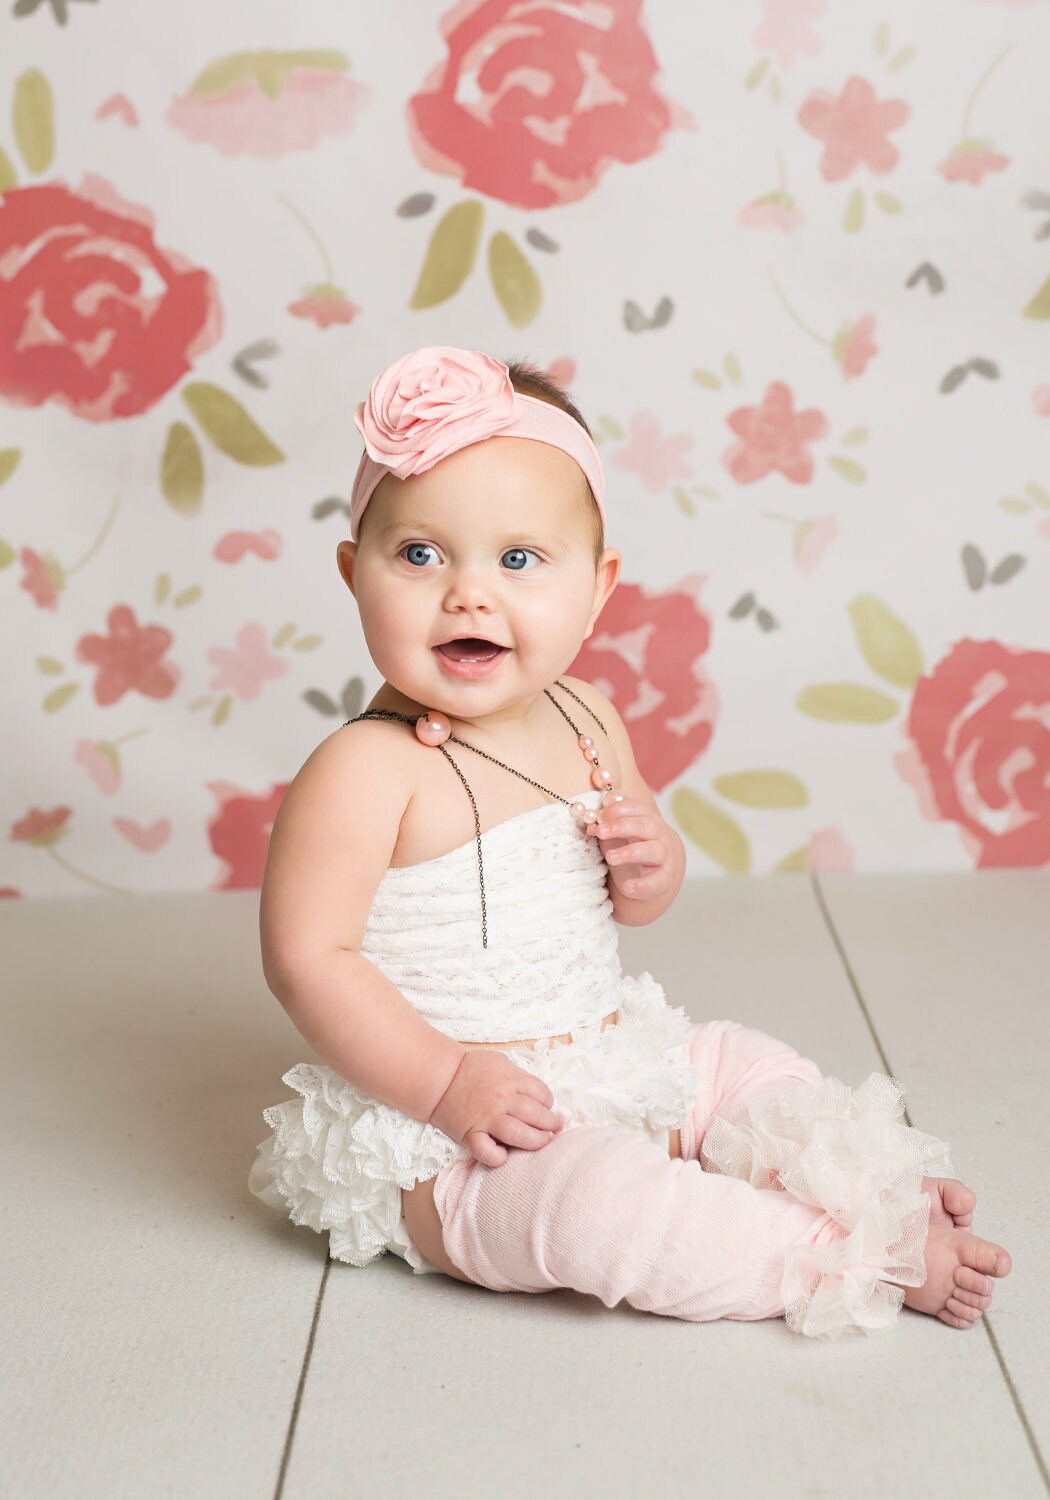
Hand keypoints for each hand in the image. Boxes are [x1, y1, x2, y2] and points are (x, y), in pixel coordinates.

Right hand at [428, 1049, 565, 1166]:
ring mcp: (487, 1119)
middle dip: (551, 1123)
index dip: (549, 1102)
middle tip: (555, 1128)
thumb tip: (537, 1094)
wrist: (439, 1078)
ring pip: (519, 1135)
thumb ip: (519, 1077)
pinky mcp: (471, 1135)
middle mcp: (502, 1100)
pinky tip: (504, 1155)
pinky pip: (487, 1152)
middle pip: (536, 1115)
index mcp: (511, 1080)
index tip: (547, 1107)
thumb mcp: (500, 1062)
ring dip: (536, 1141)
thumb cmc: (471, 1069)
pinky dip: (498, 1158)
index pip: (542, 1093)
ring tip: (543, 1141)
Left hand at [587, 796, 675, 901]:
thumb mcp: (620, 834)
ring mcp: (664, 857)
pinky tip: (628, 887)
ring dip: (630, 852)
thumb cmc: (634, 847)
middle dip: (622, 826)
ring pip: (652, 851)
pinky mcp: (664, 879)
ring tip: (610, 857)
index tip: (599, 816)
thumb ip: (606, 825)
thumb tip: (590, 824)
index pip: (637, 808)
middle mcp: (659, 836)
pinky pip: (656, 881)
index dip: (618, 810)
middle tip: (601, 832)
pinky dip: (642, 885)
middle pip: (645, 826)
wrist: (657, 873)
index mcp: (648, 819)